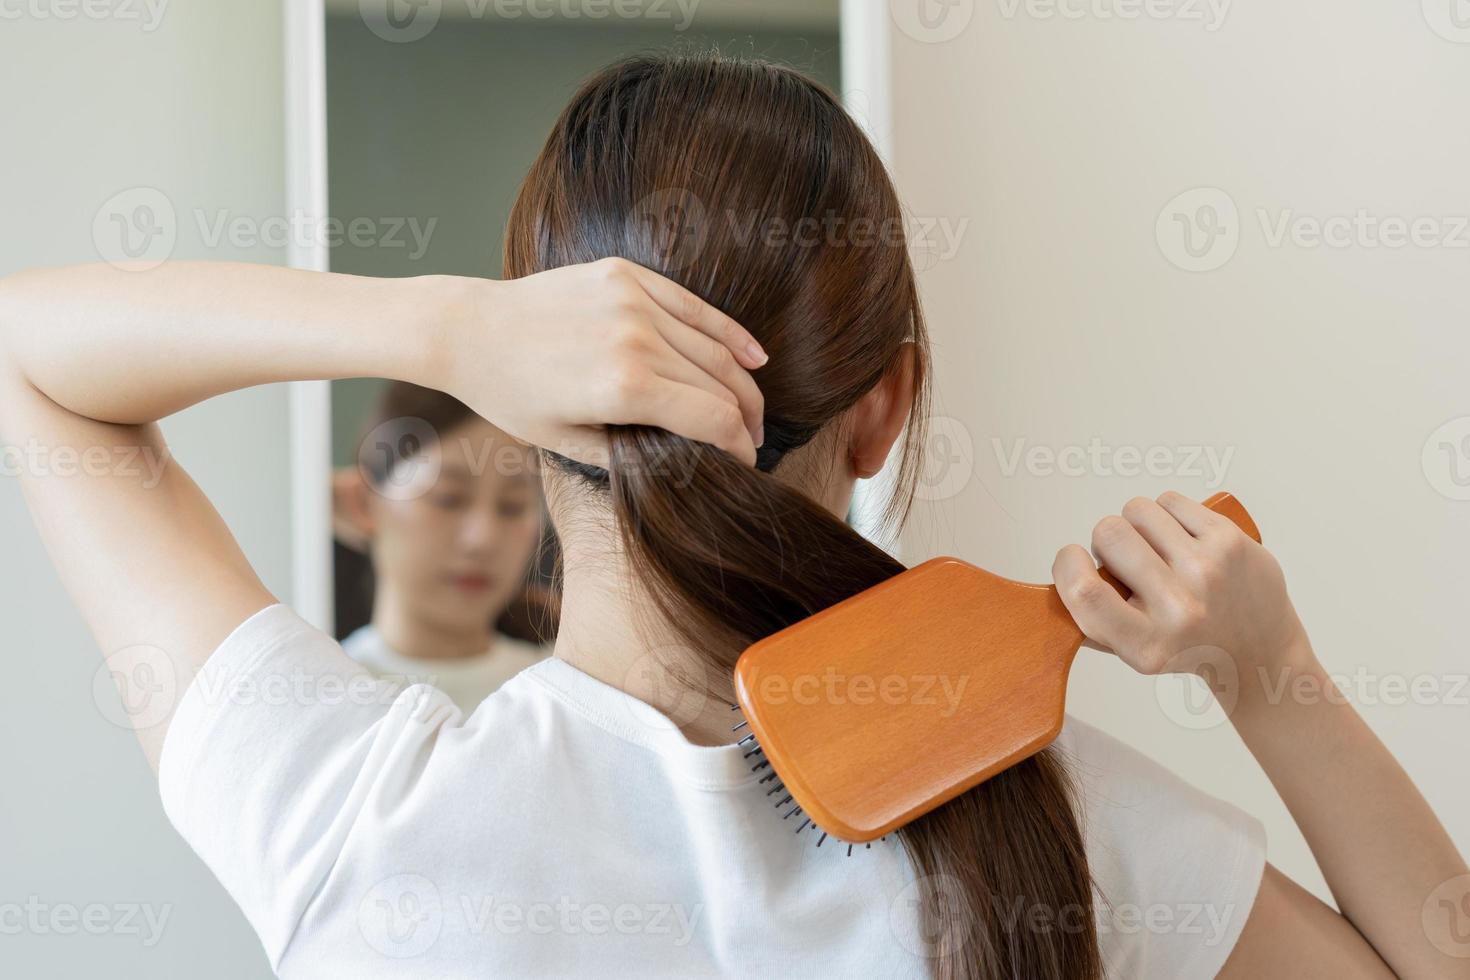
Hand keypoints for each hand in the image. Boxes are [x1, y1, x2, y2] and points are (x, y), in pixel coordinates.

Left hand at [444, 257, 766, 466]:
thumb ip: (631, 456)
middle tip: (752, 442)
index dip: (737, 446)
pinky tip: (753, 356)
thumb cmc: (509, 394)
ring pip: (713, 346)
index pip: (712, 419)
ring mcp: (633, 301)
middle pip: (721, 384)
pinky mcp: (626, 275)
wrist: (468, 330)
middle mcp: (637, 339)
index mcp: (624, 388)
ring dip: (743, 381)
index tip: (745, 464)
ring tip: (751, 409)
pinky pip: (693, 306)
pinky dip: (728, 332)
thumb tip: (683, 462)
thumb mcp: (565, 443)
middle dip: (745, 418)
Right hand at [1052, 491, 1309, 678]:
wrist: (1260, 653)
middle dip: (1108, 541)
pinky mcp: (1229, 541)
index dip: (1067, 563)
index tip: (1073, 559)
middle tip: (1129, 561)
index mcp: (1146, 645)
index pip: (1083, 590)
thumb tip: (1056, 579)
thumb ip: (1090, 622)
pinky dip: (1167, 514)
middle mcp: (1179, 609)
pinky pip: (1170, 501)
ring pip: (1137, 510)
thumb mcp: (1132, 652)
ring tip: (1157, 549)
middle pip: (1108, 533)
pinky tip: (1180, 538)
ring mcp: (1208, 571)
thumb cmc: (1185, 648)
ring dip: (1138, 524)